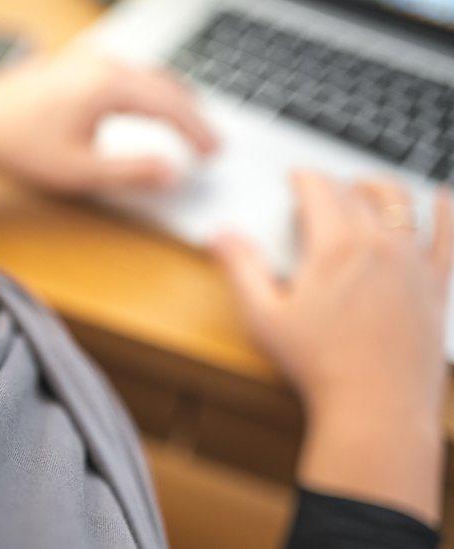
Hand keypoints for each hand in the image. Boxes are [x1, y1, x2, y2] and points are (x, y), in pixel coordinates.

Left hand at [0, 48, 216, 192]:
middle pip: (164, 85)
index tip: (214, 152)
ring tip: (186, 126)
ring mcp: (86, 61)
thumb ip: (131, 173)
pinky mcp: (73, 65)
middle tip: (210, 143)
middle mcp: (102, 64)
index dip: (197, 131)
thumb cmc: (19, 147)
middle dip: (190, 115)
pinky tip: (144, 107)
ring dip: (170, 100)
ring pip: (145, 76)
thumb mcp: (80, 171)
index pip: (170, 106)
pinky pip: (125, 74)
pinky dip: (146, 92)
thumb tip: (172, 174)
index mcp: (109, 85)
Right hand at [213, 171, 451, 523]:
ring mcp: (414, 262)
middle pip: (358, 193)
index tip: (295, 177)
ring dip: (381, 187)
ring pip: (402, 203)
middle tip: (321, 190)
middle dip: (336, 184)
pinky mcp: (436, 284)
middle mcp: (380, 244)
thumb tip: (221, 235)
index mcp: (336, 247)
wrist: (375, 408)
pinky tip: (440, 200)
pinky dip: (444, 210)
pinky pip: (448, 234)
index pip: (320, 190)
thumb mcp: (264, 317)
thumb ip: (242, 269)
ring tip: (367, 187)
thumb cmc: (318, 366)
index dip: (303, 177)